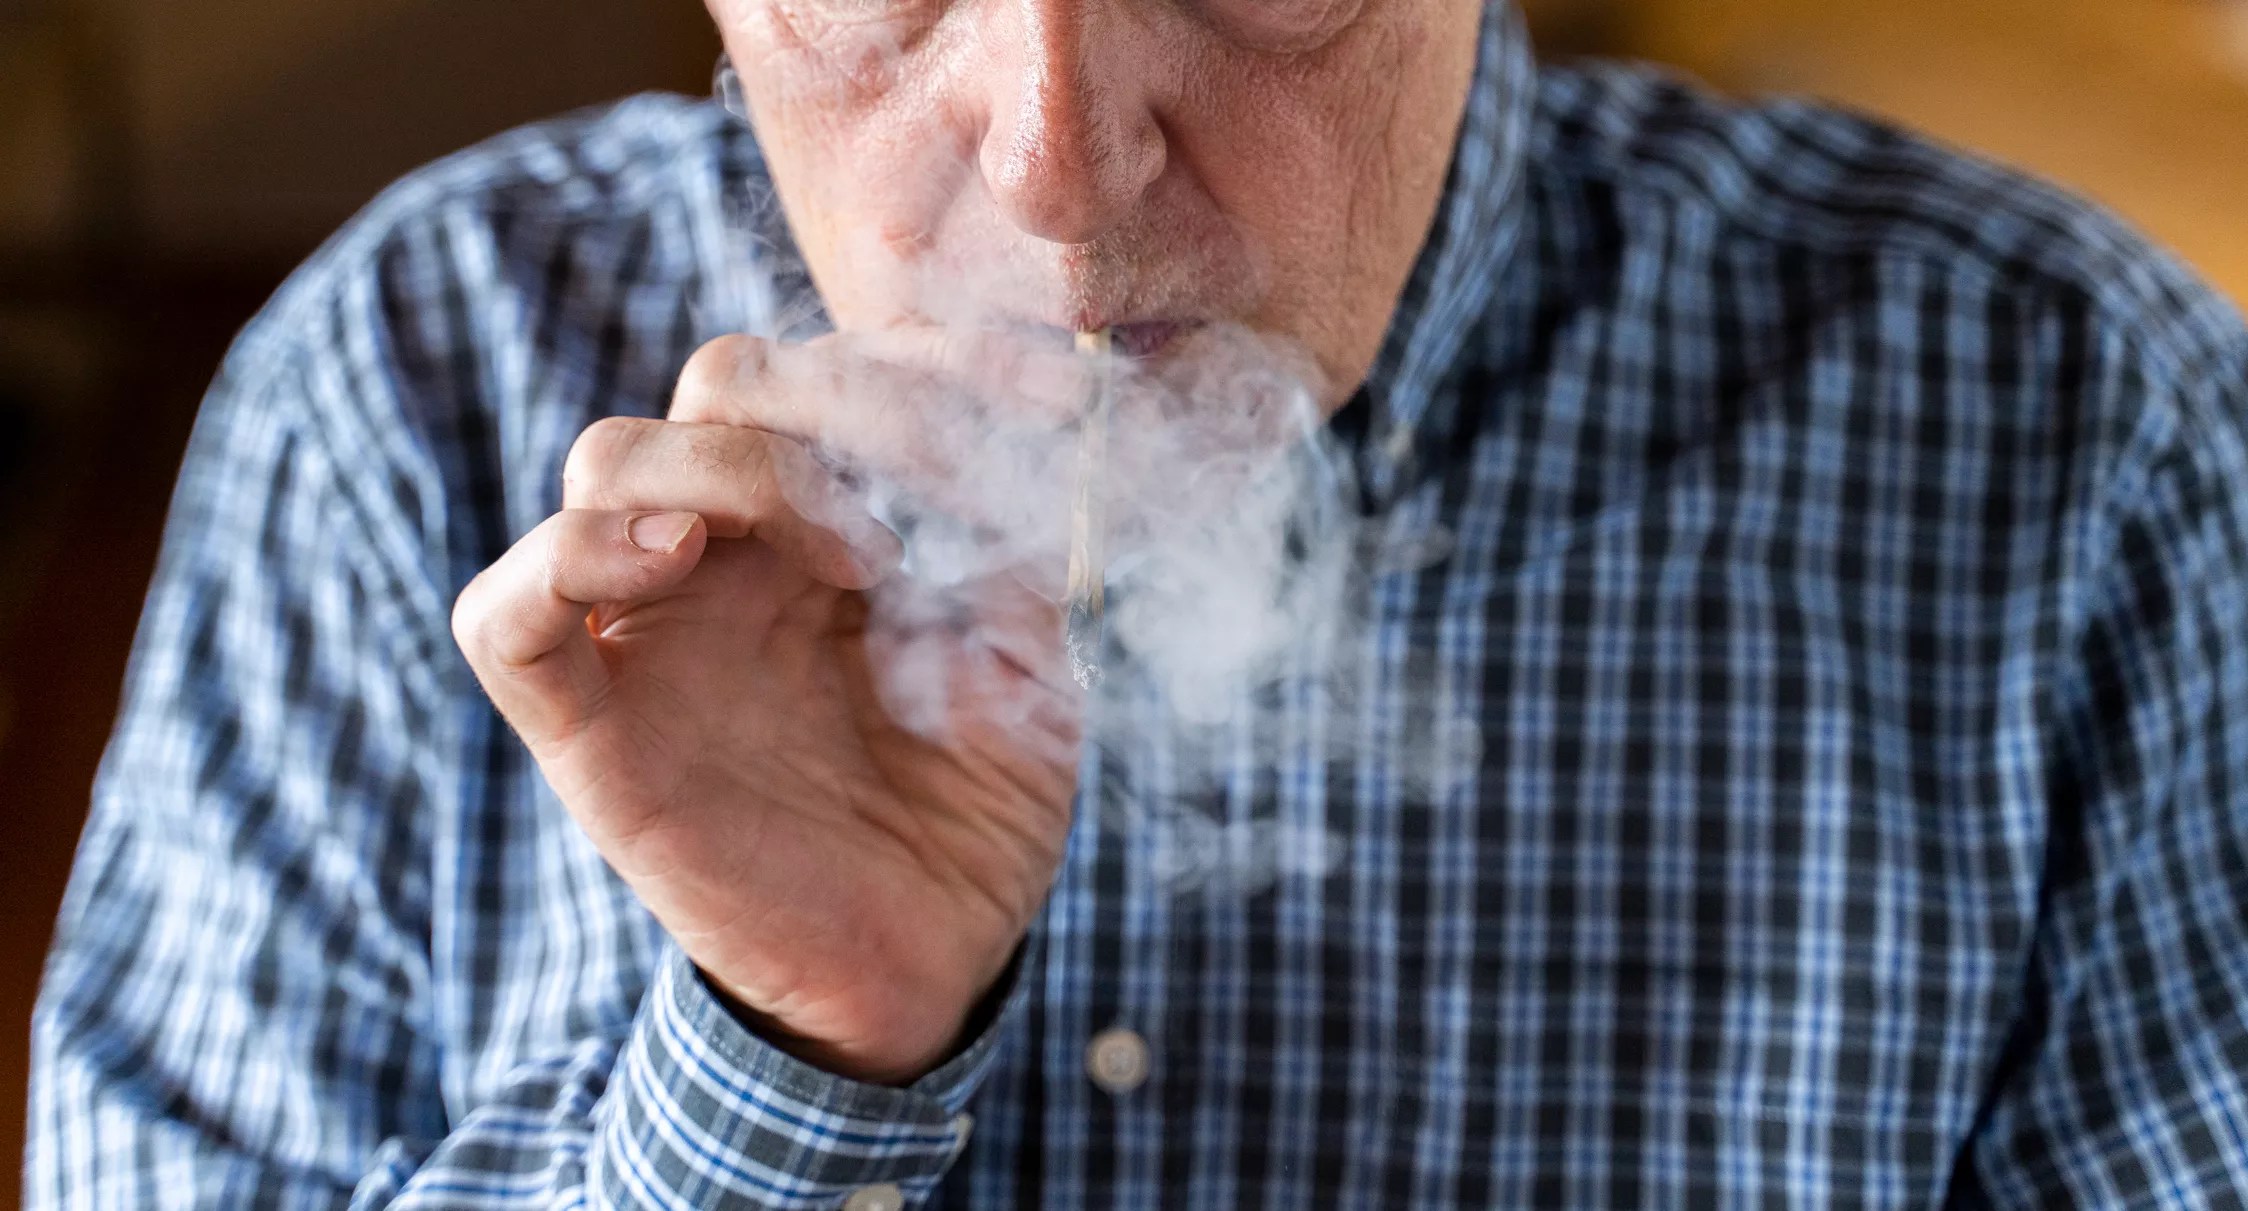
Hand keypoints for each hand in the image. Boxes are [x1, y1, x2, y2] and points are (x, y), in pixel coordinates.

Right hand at [452, 332, 1086, 1083]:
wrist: (932, 959)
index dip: (915, 356)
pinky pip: (504, 617)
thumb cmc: (976, 803)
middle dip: (837, 396)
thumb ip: (1004, 528)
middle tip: (936, 490)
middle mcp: (727, 561)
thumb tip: (1003, 410)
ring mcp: (652, 636)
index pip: (817, 368)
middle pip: (717, 385)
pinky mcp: (592, 730)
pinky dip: (569, 557)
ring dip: (740, 467)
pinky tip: (678, 556)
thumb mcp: (1029, 646)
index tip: (1038, 397)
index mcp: (818, 527)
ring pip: (610, 459)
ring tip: (857, 558)